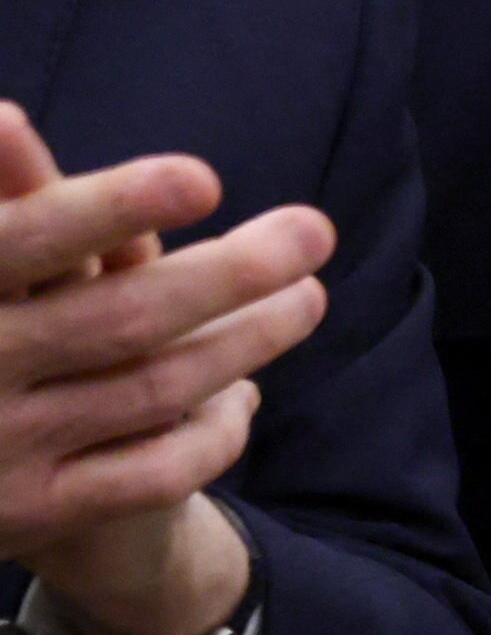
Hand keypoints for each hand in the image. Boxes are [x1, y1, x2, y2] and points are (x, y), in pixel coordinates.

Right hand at [0, 99, 323, 634]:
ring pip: (155, 389)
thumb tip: (10, 121)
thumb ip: (8, 206)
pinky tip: (245, 395)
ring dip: (247, 339)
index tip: (204, 180)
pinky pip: (156, 471)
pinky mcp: (35, 513)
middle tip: (315, 230)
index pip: (24, 243)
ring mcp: (2, 446)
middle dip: (230, 273)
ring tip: (308, 296)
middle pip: (124, 319)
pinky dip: (213, 431)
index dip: (110, 210)